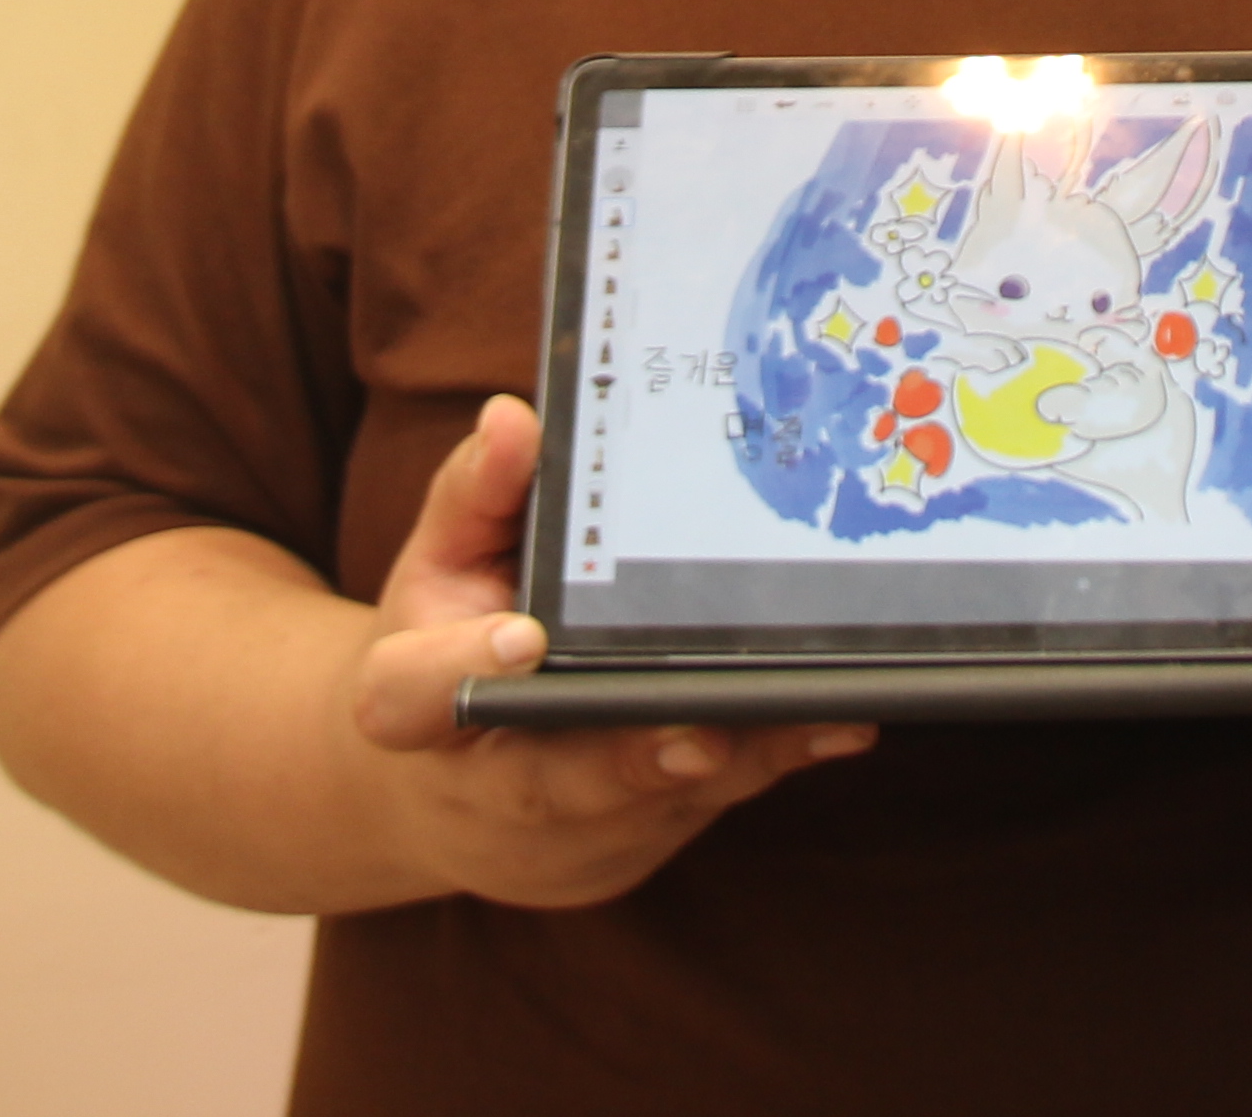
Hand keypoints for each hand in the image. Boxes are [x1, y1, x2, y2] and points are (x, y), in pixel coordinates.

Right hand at [344, 395, 875, 908]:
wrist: (455, 792)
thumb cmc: (449, 643)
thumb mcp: (441, 563)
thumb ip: (476, 494)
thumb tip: (513, 420)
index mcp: (414, 706)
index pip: (414, 698)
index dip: (456, 672)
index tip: (521, 638)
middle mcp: (488, 784)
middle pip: (552, 782)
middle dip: (630, 759)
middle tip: (698, 731)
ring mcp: (571, 825)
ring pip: (655, 799)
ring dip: (736, 760)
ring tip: (813, 711)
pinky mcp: (641, 832)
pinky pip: (710, 804)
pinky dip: (773, 763)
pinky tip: (838, 725)